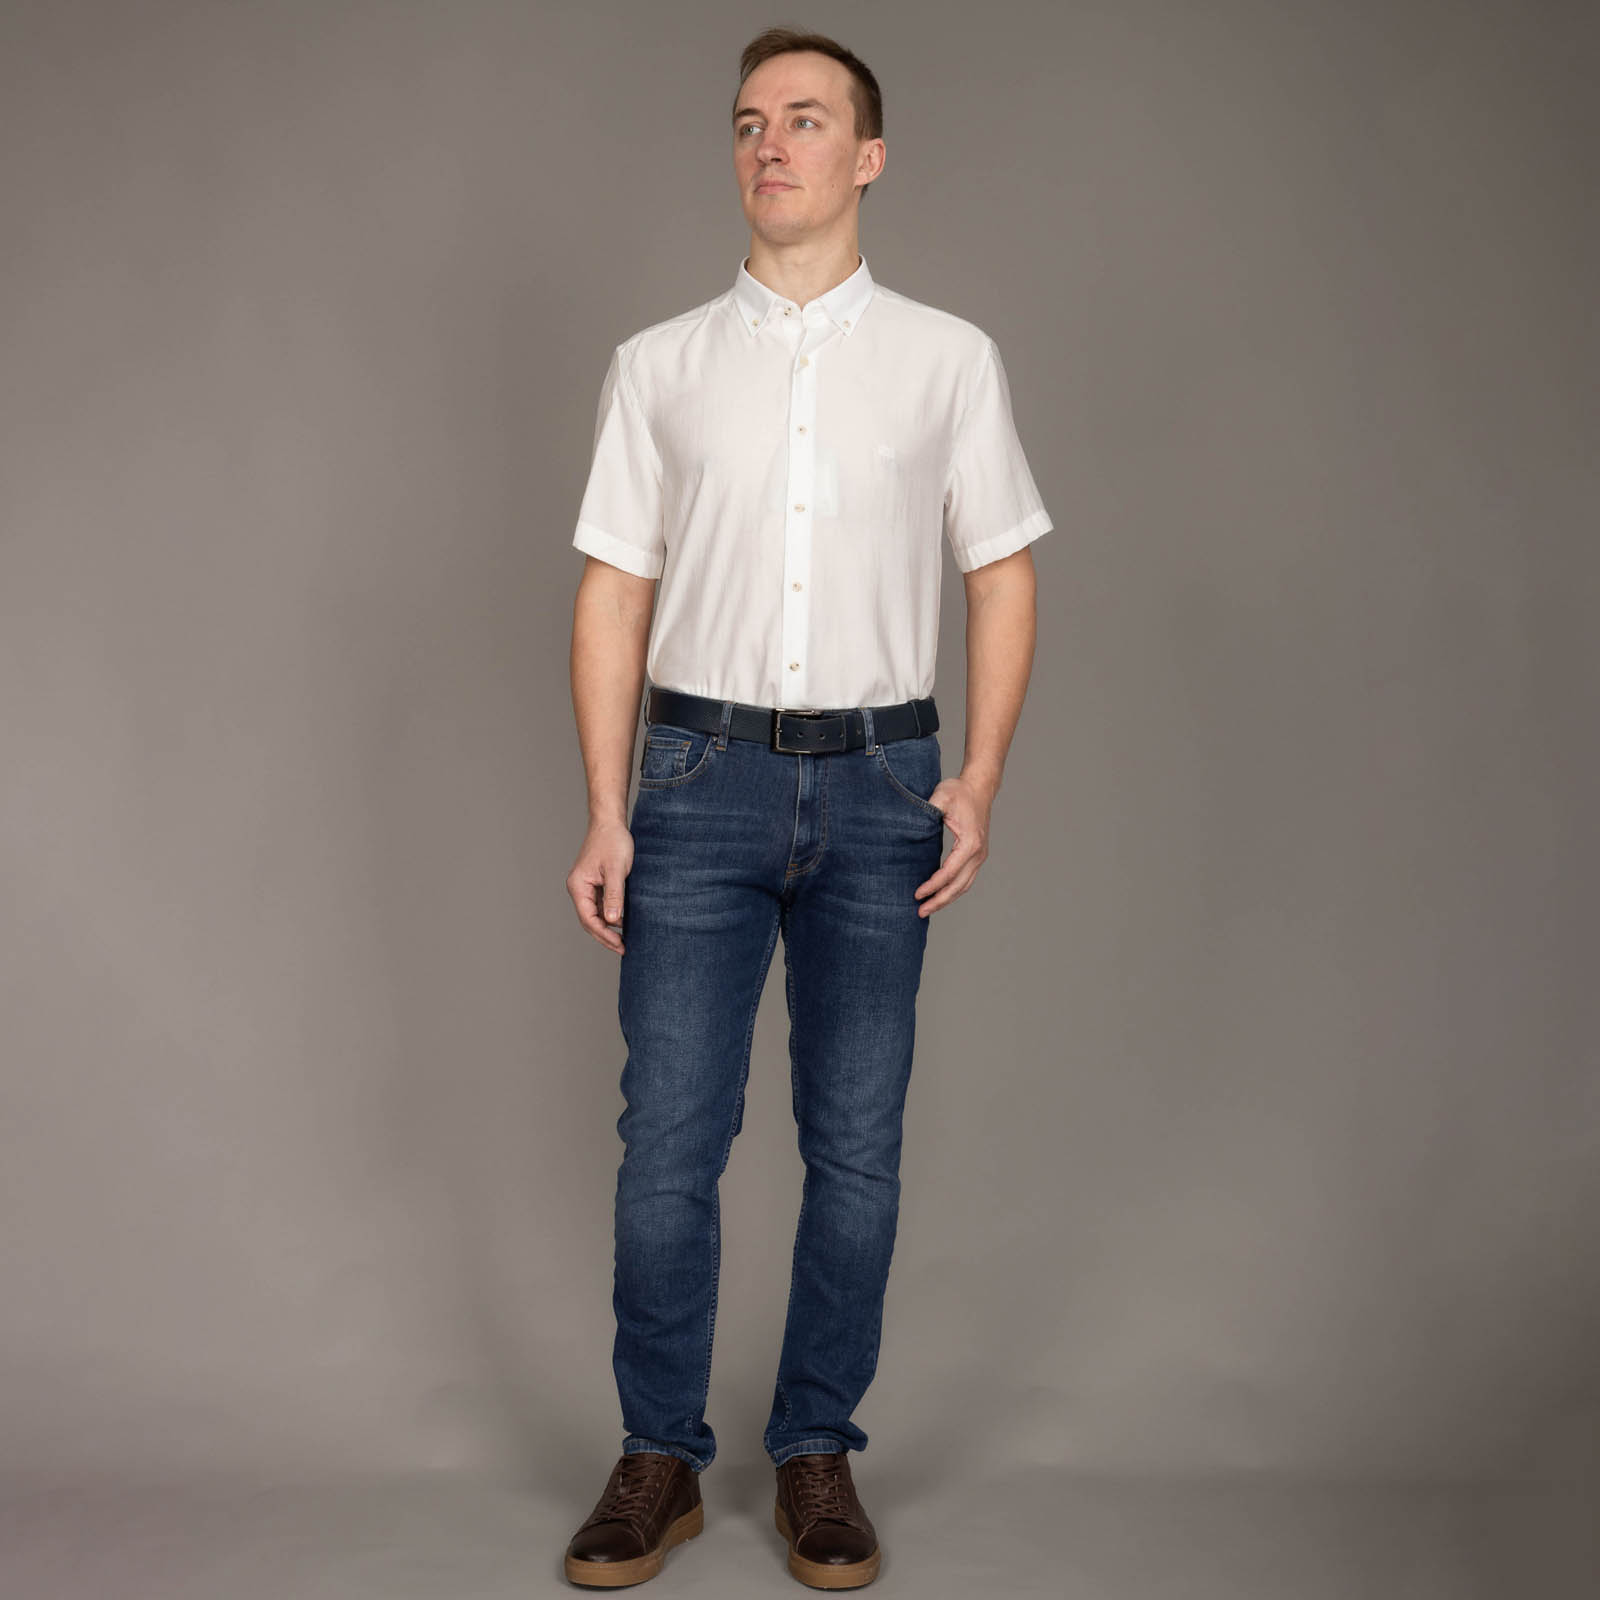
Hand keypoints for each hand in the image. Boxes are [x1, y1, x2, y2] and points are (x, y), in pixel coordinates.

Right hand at [567, 818, 634, 952]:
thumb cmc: (612, 841)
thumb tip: (612, 921)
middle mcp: (579, 888)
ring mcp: (586, 886)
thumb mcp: (616, 870)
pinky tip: (624, 921)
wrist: (610, 821)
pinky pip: (601, 904)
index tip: (619, 945)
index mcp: (578, 886)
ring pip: (595, 913)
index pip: (588, 918)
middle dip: (605, 936)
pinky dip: (611, 914)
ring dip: (608, 927)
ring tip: (624, 939)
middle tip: (623, 948)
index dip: (604, 935)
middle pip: (589, 920)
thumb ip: (614, 896)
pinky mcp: (596, 882)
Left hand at [913, 771, 994, 915]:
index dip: (933, 885)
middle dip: (939, 901)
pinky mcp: (977, 855)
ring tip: (928, 908)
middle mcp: (978, 853)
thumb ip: (928, 810)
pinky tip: (939, 895)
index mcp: (970, 843)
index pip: (949, 872)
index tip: (917, 894)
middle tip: (920, 912)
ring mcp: (980, 855)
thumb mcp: (942, 796)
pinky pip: (966, 879)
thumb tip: (911, 825)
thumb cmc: (959, 791)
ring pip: (964, 886)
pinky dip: (953, 890)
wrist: (979, 787)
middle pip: (959, 886)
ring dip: (946, 899)